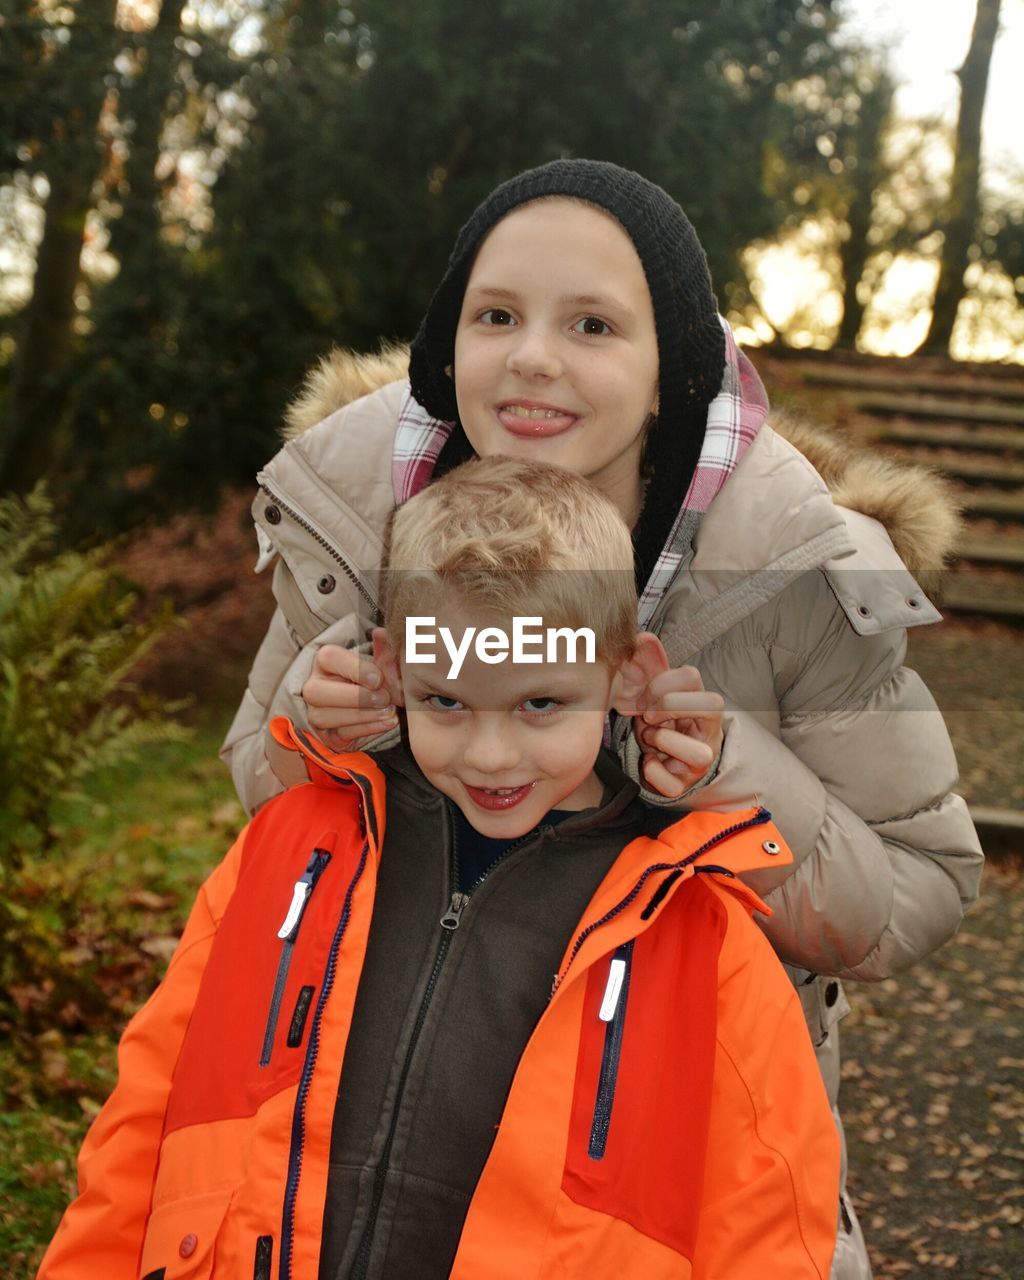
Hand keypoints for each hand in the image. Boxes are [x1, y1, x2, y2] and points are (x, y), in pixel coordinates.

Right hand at [301, 644, 398, 751]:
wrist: (372, 705)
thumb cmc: (373, 678)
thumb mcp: (380, 661)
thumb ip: (383, 648)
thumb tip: (381, 633)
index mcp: (324, 661)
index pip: (329, 658)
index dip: (355, 669)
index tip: (378, 679)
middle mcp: (313, 686)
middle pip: (318, 692)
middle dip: (357, 697)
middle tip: (384, 698)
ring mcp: (316, 712)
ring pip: (325, 716)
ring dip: (363, 716)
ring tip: (389, 711)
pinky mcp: (326, 734)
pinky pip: (340, 734)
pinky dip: (367, 729)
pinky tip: (387, 722)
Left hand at [633, 665, 723, 798]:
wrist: (661, 760)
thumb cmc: (661, 722)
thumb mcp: (655, 696)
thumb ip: (650, 668)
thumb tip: (644, 637)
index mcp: (701, 703)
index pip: (693, 676)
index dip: (663, 683)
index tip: (644, 699)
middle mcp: (709, 731)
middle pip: (712, 705)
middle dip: (670, 706)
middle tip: (648, 716)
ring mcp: (700, 761)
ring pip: (699, 754)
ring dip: (665, 741)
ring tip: (651, 739)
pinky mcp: (683, 785)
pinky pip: (672, 785)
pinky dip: (653, 772)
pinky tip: (649, 762)